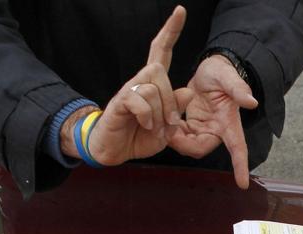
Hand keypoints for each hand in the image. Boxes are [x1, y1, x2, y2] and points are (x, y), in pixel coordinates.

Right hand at [66, 6, 193, 165]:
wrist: (115, 150)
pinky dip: (147, 116)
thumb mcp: (167, 127)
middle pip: (158, 70)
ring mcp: (128, 90)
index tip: (180, 10)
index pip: (162, 51)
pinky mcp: (119, 102)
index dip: (171, 31)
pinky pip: (138, 99)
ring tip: (155, 127)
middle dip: (170, 98)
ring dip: (160, 111)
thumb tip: (188, 91)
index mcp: (153, 84)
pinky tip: (145, 125)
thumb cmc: (140, 136)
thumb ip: (177, 110)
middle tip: (170, 122)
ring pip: (151, 86)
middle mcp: (139, 81)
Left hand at [169, 55, 258, 187]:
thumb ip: (238, 89)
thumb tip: (251, 102)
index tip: (243, 184)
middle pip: (200, 148)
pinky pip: (181, 136)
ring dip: (175, 137)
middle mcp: (218, 131)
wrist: (209, 71)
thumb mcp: (228, 77)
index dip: (240, 166)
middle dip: (184, 144)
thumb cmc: (221, 72)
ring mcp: (204, 130)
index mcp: (229, 122)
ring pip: (188, 144)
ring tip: (164, 122)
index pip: (238, 148)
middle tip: (168, 132)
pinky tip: (165, 119)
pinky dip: (171, 130)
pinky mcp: (193, 126)